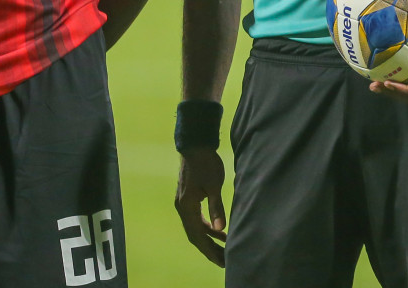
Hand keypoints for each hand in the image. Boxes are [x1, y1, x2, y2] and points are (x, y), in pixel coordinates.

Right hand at [175, 148, 226, 266]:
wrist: (195, 145)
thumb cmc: (206, 164)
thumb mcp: (214, 185)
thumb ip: (216, 207)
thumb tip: (221, 228)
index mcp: (187, 207)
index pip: (198, 235)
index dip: (209, 250)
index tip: (221, 261)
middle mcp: (182, 208)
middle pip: (195, 235)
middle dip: (209, 249)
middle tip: (224, 261)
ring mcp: (184, 203)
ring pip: (196, 228)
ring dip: (209, 239)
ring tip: (224, 249)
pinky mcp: (189, 198)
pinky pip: (197, 219)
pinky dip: (208, 227)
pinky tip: (219, 230)